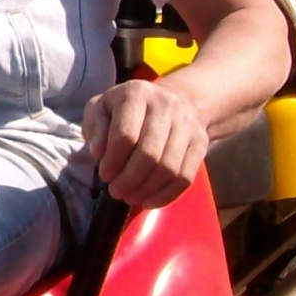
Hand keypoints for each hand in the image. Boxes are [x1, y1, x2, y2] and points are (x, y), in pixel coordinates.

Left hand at [82, 78, 210, 208]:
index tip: (104, 175)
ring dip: (147, 189)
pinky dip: (166, 195)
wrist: (170, 101)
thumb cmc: (125, 110)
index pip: (125, 135)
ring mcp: (187, 124)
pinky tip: (149, 201)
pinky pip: (185, 176)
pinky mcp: (200, 142)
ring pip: (169, 168)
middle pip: (149, 154)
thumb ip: (96, 128)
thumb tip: (99, 152)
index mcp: (136, 93)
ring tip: (130, 197)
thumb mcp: (101, 109)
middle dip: (129, 180)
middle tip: (116, 192)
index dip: (113, 161)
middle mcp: (166, 105)